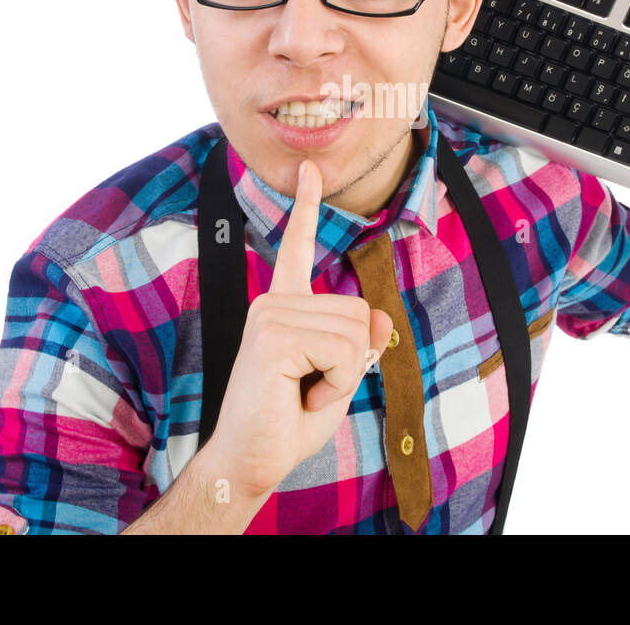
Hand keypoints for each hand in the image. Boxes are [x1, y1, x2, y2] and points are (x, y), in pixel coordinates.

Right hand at [203, 158, 393, 499]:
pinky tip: (300, 395)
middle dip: (350, 361)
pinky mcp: (272, 336)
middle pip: (357, 311)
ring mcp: (269, 315)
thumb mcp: (338, 378)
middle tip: (309, 388)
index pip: (296, 247)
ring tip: (302, 393)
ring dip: (342, 375)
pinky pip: (342, 351)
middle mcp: (273, 302)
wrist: (249, 461)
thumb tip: (379, 316)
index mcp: (283, 306)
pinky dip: (336, 383)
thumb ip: (358, 344)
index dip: (306, 206)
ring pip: (353, 332)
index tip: (310, 167)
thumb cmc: (287, 423)